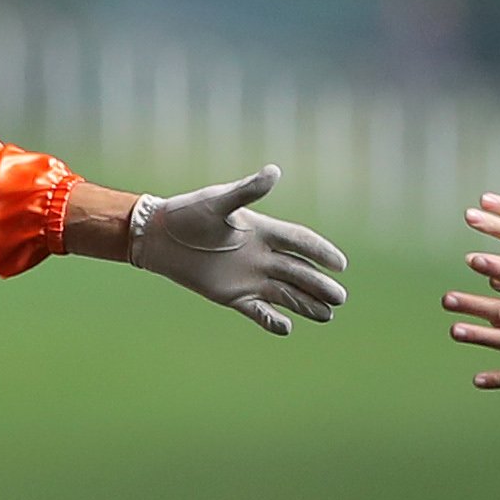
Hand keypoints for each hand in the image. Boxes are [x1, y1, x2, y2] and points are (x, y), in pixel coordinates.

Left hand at [131, 165, 349, 334]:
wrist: (159, 237)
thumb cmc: (188, 213)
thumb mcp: (218, 201)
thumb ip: (248, 190)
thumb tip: (275, 172)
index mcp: (263, 231)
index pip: (300, 242)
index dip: (321, 252)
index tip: (340, 264)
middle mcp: (262, 256)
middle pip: (299, 272)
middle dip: (319, 285)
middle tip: (340, 298)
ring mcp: (250, 278)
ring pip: (286, 294)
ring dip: (306, 304)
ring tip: (328, 316)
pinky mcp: (234, 296)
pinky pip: (258, 312)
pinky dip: (272, 320)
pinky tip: (287, 328)